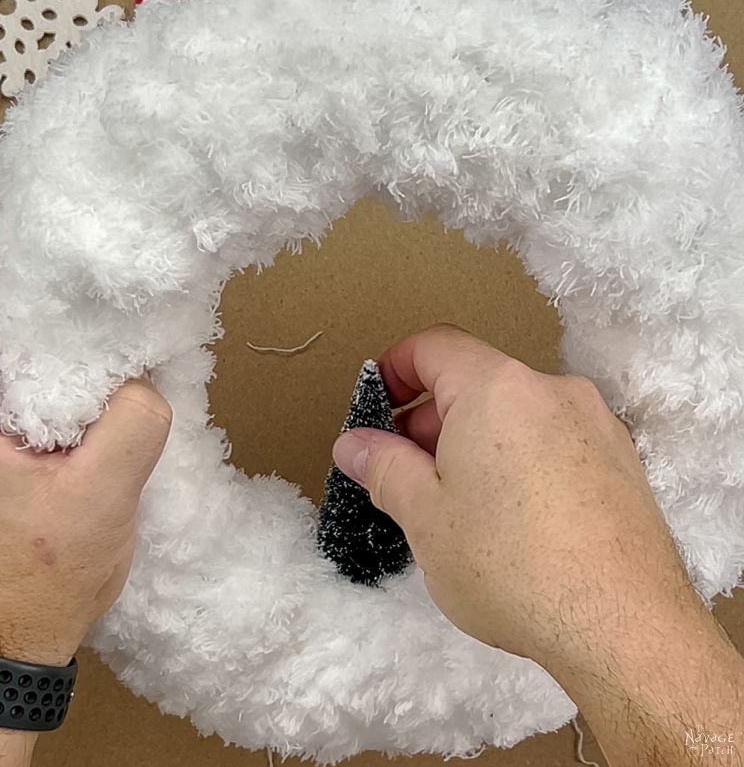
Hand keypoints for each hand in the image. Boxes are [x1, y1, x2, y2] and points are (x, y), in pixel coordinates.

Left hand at [0, 217, 171, 667]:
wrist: (2, 651)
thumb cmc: (32, 582)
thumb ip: (129, 428)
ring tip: (93, 306)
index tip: (16, 220)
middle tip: (74, 255)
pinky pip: (28, 402)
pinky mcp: (1, 465)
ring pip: (7, 367)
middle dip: (22, 288)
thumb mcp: (95, 501)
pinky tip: (98, 375)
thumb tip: (145, 384)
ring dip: (44, 334)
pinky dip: (58, 377)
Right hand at [333, 324, 743, 765]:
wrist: (625, 629)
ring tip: (458, 504)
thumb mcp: (425, 515)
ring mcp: (595, 424)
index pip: (434, 346)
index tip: (375, 409)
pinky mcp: (622, 461)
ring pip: (514, 413)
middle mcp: (551, 389)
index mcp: (497, 388)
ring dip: (473, 442)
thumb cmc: (509, 564)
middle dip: (430, 419)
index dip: (395, 368)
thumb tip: (351, 443)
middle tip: (407, 474)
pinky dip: (517, 458)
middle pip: (475, 381)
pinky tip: (513, 519)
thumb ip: (381, 466)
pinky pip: (552, 439)